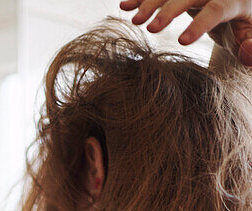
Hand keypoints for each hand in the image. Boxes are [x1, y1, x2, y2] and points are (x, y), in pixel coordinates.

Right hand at [119, 0, 251, 62]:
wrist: (239, 12)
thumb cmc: (245, 31)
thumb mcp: (251, 40)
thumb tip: (247, 51)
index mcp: (236, 1)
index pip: (218, 9)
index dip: (200, 24)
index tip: (182, 41)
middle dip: (169, 9)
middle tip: (150, 28)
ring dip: (151, 1)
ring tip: (135, 19)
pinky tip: (126, 4)